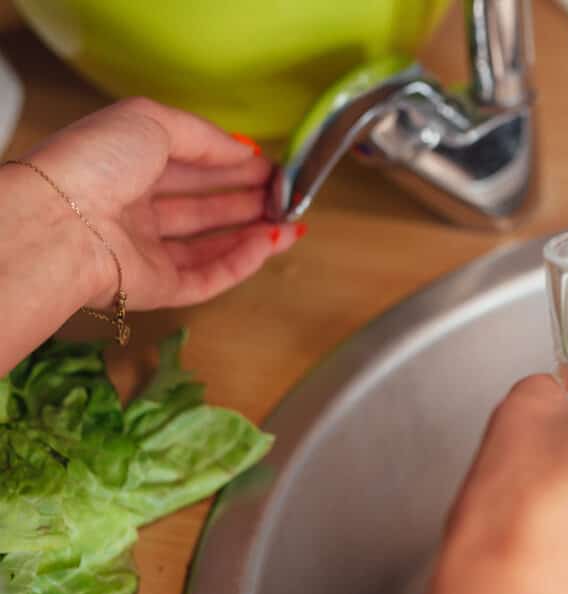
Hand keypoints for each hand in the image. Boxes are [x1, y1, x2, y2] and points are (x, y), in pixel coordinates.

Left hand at [20, 97, 301, 310]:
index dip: (231, 164)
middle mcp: (134, 209)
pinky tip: (270, 244)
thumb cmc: (94, 163)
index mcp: (125, 165)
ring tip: (292, 222)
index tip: (270, 165)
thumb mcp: (151, 121)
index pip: (189, 165)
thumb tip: (244, 150)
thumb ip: (203, 135)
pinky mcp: (157, 288)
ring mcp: (146, 251)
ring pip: (210, 244)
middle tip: (287, 194)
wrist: (63, 223)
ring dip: (253, 232)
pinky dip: (242, 262)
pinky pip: (208, 277)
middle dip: (248, 198)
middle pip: (203, 206)